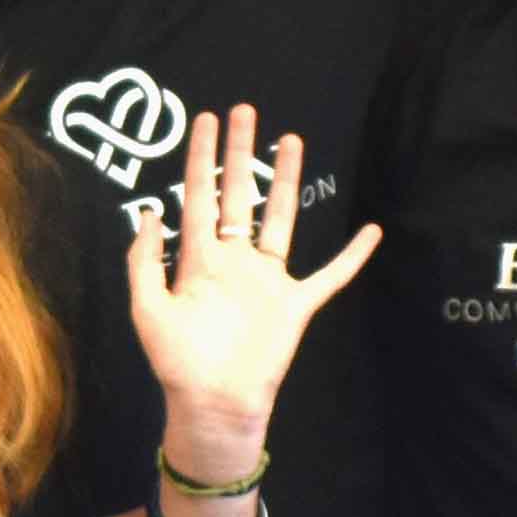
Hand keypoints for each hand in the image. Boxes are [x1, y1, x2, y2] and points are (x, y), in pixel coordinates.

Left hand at [121, 106, 379, 440]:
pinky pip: (330, 276)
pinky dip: (352, 256)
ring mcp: (267, 280)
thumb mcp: (147, 310)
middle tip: (244, 111)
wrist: (214, 404)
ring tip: (292, 139)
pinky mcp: (295, 304)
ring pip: (280, 219)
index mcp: (198, 260)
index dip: (201, 158)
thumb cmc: (177, 362)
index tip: (204, 120)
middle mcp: (234, 261)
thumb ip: (144, 261)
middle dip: (241, 153)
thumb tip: (148, 212)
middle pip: (239, 194)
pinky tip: (372, 231)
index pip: (199, 197)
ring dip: (286, 181)